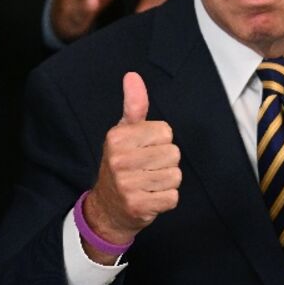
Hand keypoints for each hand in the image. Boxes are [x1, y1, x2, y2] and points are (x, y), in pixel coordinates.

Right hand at [83, 72, 180, 262]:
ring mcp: (127, 185)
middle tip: (146, 168)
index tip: (144, 149)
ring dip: (166, 181)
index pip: (165, 131)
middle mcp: (119, 160)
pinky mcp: (138, 206)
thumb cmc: (121, 165)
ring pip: (175, 175)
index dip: (159, 141)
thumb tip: (132, 76)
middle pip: (173, 154)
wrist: (107, 208)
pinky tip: (149, 197)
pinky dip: (165, 199)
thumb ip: (134, 105)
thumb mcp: (124, 132)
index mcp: (117, 138)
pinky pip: (172, 197)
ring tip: (148, 182)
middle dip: (165, 162)